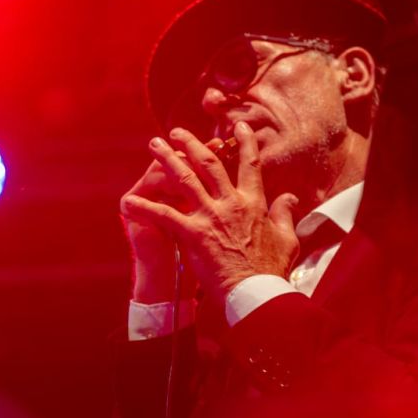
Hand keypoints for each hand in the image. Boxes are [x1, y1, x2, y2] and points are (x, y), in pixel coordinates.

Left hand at [121, 122, 299, 304]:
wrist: (257, 291)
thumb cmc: (272, 269)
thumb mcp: (287, 238)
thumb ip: (285, 213)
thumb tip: (290, 197)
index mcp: (253, 203)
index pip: (249, 165)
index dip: (245, 143)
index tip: (239, 126)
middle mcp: (230, 203)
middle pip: (209, 164)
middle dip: (192, 143)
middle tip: (176, 132)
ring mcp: (210, 216)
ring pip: (185, 178)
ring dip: (167, 159)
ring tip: (154, 145)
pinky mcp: (193, 234)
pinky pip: (163, 216)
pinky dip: (144, 208)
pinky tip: (127, 202)